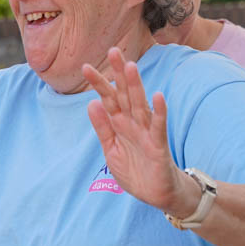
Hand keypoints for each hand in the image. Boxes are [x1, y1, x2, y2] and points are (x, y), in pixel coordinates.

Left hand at [81, 49, 188, 214]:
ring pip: (140, 104)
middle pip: (124, 95)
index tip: (86, 66)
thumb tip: (92, 104)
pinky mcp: (158, 145)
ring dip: (136, 86)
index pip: (108, 99)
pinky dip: (159, 112)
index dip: (99, 84)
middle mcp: (133, 123)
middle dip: (118, 74)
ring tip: (130, 66)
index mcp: (120, 124)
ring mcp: (147, 132)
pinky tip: (158, 96)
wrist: (157, 194)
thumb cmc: (136, 171)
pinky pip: (158, 126)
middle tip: (113, 50)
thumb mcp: (111, 150)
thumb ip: (103, 128)